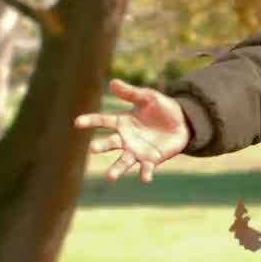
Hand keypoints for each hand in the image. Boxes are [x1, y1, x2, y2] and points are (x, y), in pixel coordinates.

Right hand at [75, 78, 190, 182]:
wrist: (183, 122)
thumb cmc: (162, 108)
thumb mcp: (148, 97)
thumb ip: (131, 93)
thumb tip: (112, 83)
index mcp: (123, 122)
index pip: (103, 120)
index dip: (90, 121)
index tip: (77, 122)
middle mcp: (126, 139)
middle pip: (111, 143)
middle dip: (102, 146)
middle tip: (92, 148)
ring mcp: (137, 151)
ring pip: (124, 161)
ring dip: (117, 169)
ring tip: (110, 177)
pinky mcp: (151, 160)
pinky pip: (146, 168)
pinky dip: (145, 173)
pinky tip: (145, 178)